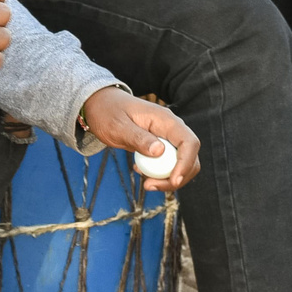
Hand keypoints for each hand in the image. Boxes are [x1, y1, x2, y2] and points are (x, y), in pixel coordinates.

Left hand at [80, 87, 201, 189]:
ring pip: (181, 164)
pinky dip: (159, 174)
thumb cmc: (107, 112)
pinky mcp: (161, 147)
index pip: (189, 142)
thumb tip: (160, 151)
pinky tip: (139, 171)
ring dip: (168, 179)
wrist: (101, 106)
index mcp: (165, 120)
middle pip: (190, 157)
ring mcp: (167, 139)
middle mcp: (171, 129)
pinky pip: (169, 165)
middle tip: (150, 186)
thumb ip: (138, 137)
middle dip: (178, 177)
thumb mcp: (118, 125)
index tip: (174, 181)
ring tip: (146, 183)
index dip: (186, 163)